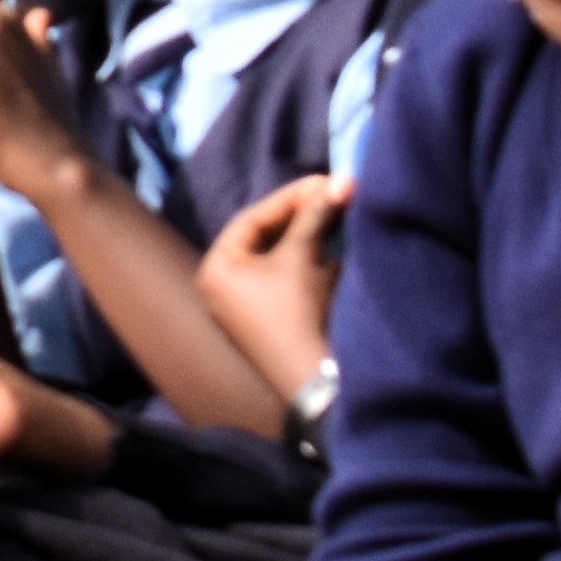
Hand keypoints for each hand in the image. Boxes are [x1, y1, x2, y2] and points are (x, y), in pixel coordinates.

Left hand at [201, 173, 348, 394]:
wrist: (317, 380)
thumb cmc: (295, 310)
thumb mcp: (301, 256)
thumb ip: (315, 214)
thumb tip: (341, 180)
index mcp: (218, 267)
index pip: (253, 218)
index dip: (292, 197)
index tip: (326, 181)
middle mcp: (226, 286)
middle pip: (268, 237)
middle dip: (305, 217)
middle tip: (337, 195)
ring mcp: (251, 306)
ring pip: (284, 258)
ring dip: (313, 239)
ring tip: (342, 218)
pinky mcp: (277, 321)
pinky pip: (294, 282)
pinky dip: (315, 266)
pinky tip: (338, 255)